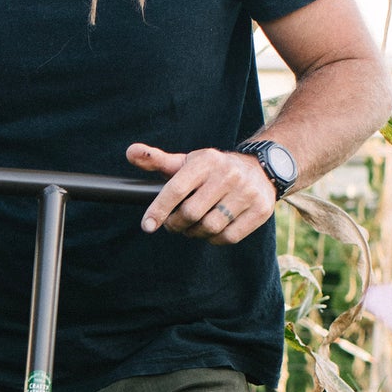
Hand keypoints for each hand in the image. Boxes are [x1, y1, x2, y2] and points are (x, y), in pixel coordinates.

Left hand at [128, 142, 277, 243]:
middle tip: (174, 224)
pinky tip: (212, 230)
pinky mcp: (260, 210)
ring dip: (195, 233)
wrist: (261, 168)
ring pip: (209, 228)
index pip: (177, 188)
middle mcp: (228, 175)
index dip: (159, 209)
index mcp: (206, 161)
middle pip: (191, 213)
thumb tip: (130, 152)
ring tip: (193, 226)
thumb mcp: (188, 161)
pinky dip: (214, 239)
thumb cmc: (213, 169)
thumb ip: (157, 160)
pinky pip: (228, 237)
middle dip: (176, 224)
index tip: (147, 225)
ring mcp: (247, 193)